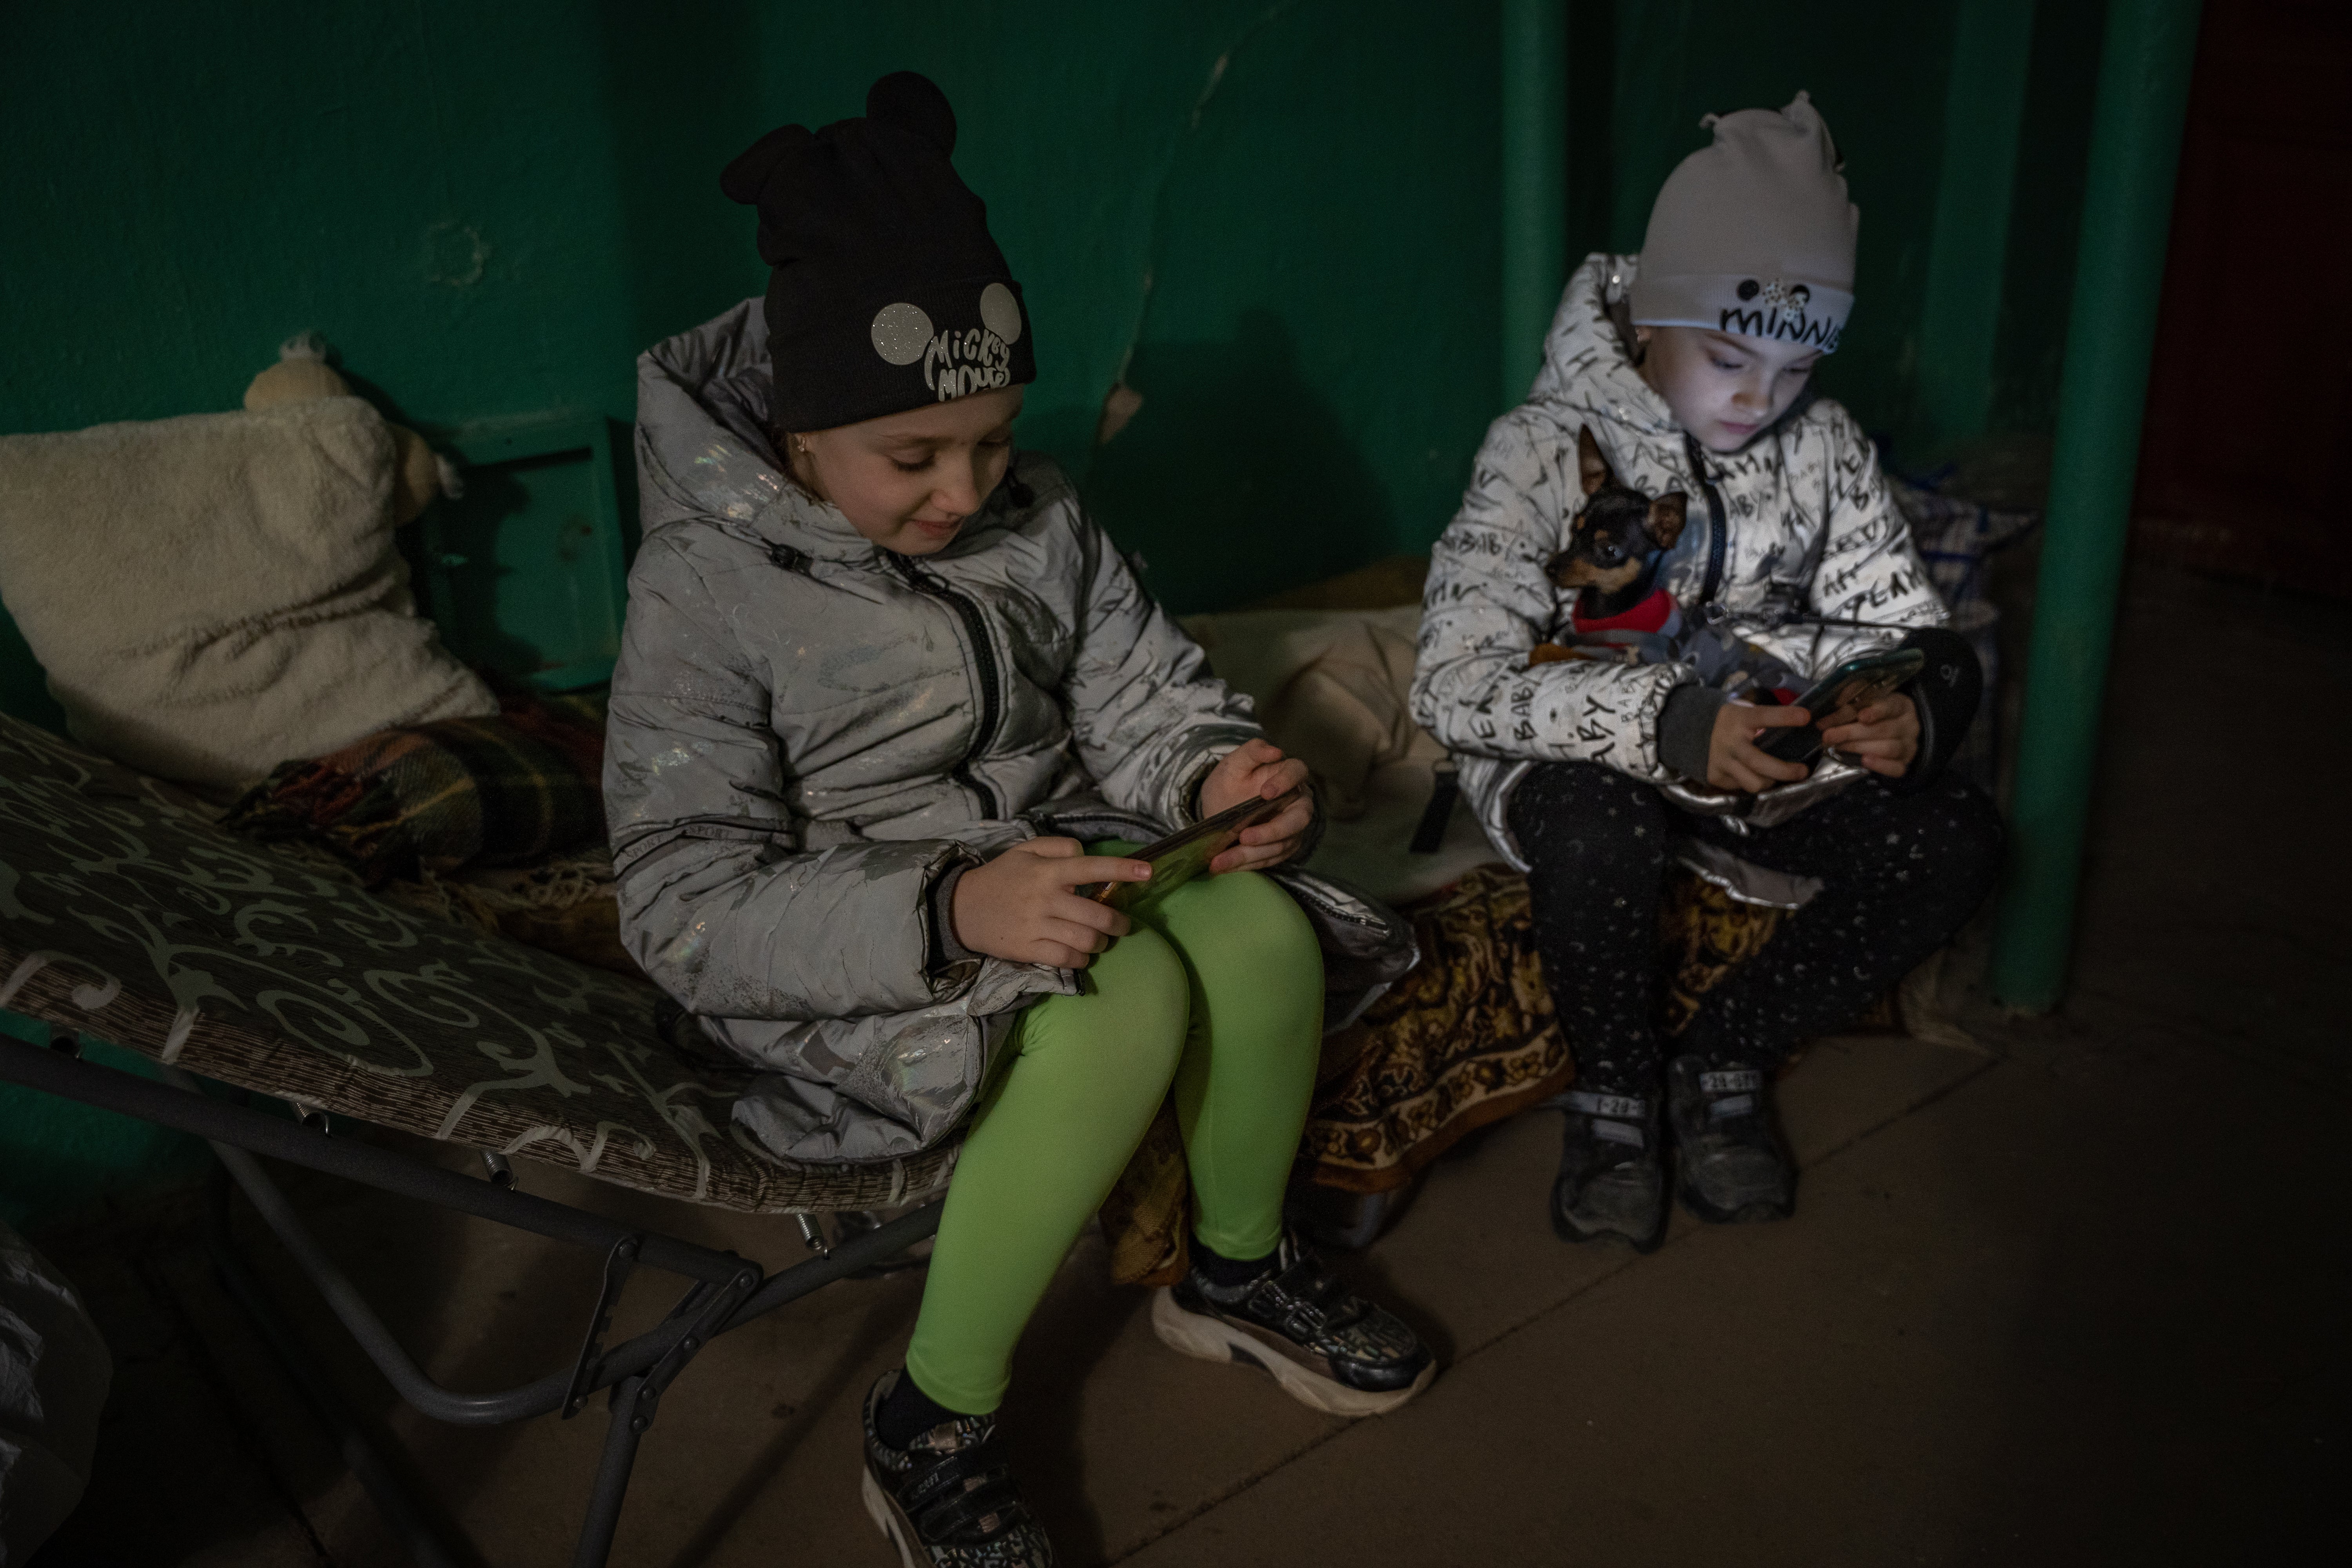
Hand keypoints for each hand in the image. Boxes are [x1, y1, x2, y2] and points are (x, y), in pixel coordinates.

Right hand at [951, 837, 1151, 968]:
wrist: (962, 908)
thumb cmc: (1001, 877)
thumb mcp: (1026, 851)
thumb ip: (1059, 847)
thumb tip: (1086, 855)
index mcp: (1047, 871)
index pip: (1092, 867)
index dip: (1123, 869)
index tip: (1149, 872)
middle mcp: (1045, 898)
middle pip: (1097, 914)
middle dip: (1118, 923)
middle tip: (1121, 925)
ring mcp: (1037, 926)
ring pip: (1085, 940)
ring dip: (1101, 943)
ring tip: (1100, 940)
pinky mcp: (1028, 950)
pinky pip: (1067, 959)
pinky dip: (1081, 959)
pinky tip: (1081, 954)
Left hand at [1198, 737, 1314, 872]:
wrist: (1220, 808)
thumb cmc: (1231, 782)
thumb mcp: (1233, 764)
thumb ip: (1252, 752)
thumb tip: (1275, 751)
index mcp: (1288, 774)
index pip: (1297, 772)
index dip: (1285, 782)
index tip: (1265, 792)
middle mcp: (1297, 802)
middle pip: (1298, 818)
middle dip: (1271, 831)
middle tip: (1244, 837)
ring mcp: (1292, 827)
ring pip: (1282, 844)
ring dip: (1252, 854)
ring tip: (1221, 860)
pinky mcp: (1284, 847)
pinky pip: (1271, 859)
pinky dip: (1247, 864)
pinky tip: (1225, 866)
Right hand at [1705, 701, 1815, 792]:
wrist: (1697, 729)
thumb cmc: (1733, 721)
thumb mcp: (1748, 712)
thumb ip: (1769, 720)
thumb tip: (1805, 723)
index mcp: (1740, 719)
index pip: (1764, 716)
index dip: (1785, 717)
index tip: (1806, 717)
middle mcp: (1729, 742)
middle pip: (1759, 763)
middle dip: (1784, 771)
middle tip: (1802, 771)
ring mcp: (1720, 761)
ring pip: (1753, 783)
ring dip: (1769, 781)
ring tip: (1774, 776)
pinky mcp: (1716, 776)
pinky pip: (1742, 787)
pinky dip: (1752, 782)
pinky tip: (1754, 775)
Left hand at [1819, 691, 1918, 777]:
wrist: (1895, 733)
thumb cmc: (1876, 713)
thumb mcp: (1867, 700)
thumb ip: (1853, 698)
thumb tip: (1837, 703)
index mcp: (1901, 705)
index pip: (1891, 706)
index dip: (1876, 711)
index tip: (1860, 716)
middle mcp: (1909, 725)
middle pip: (1883, 729)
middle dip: (1852, 733)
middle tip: (1829, 735)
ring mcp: (1909, 746)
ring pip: (1888, 749)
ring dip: (1859, 748)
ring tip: (1838, 746)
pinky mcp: (1905, 763)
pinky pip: (1896, 768)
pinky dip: (1880, 765)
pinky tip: (1864, 761)